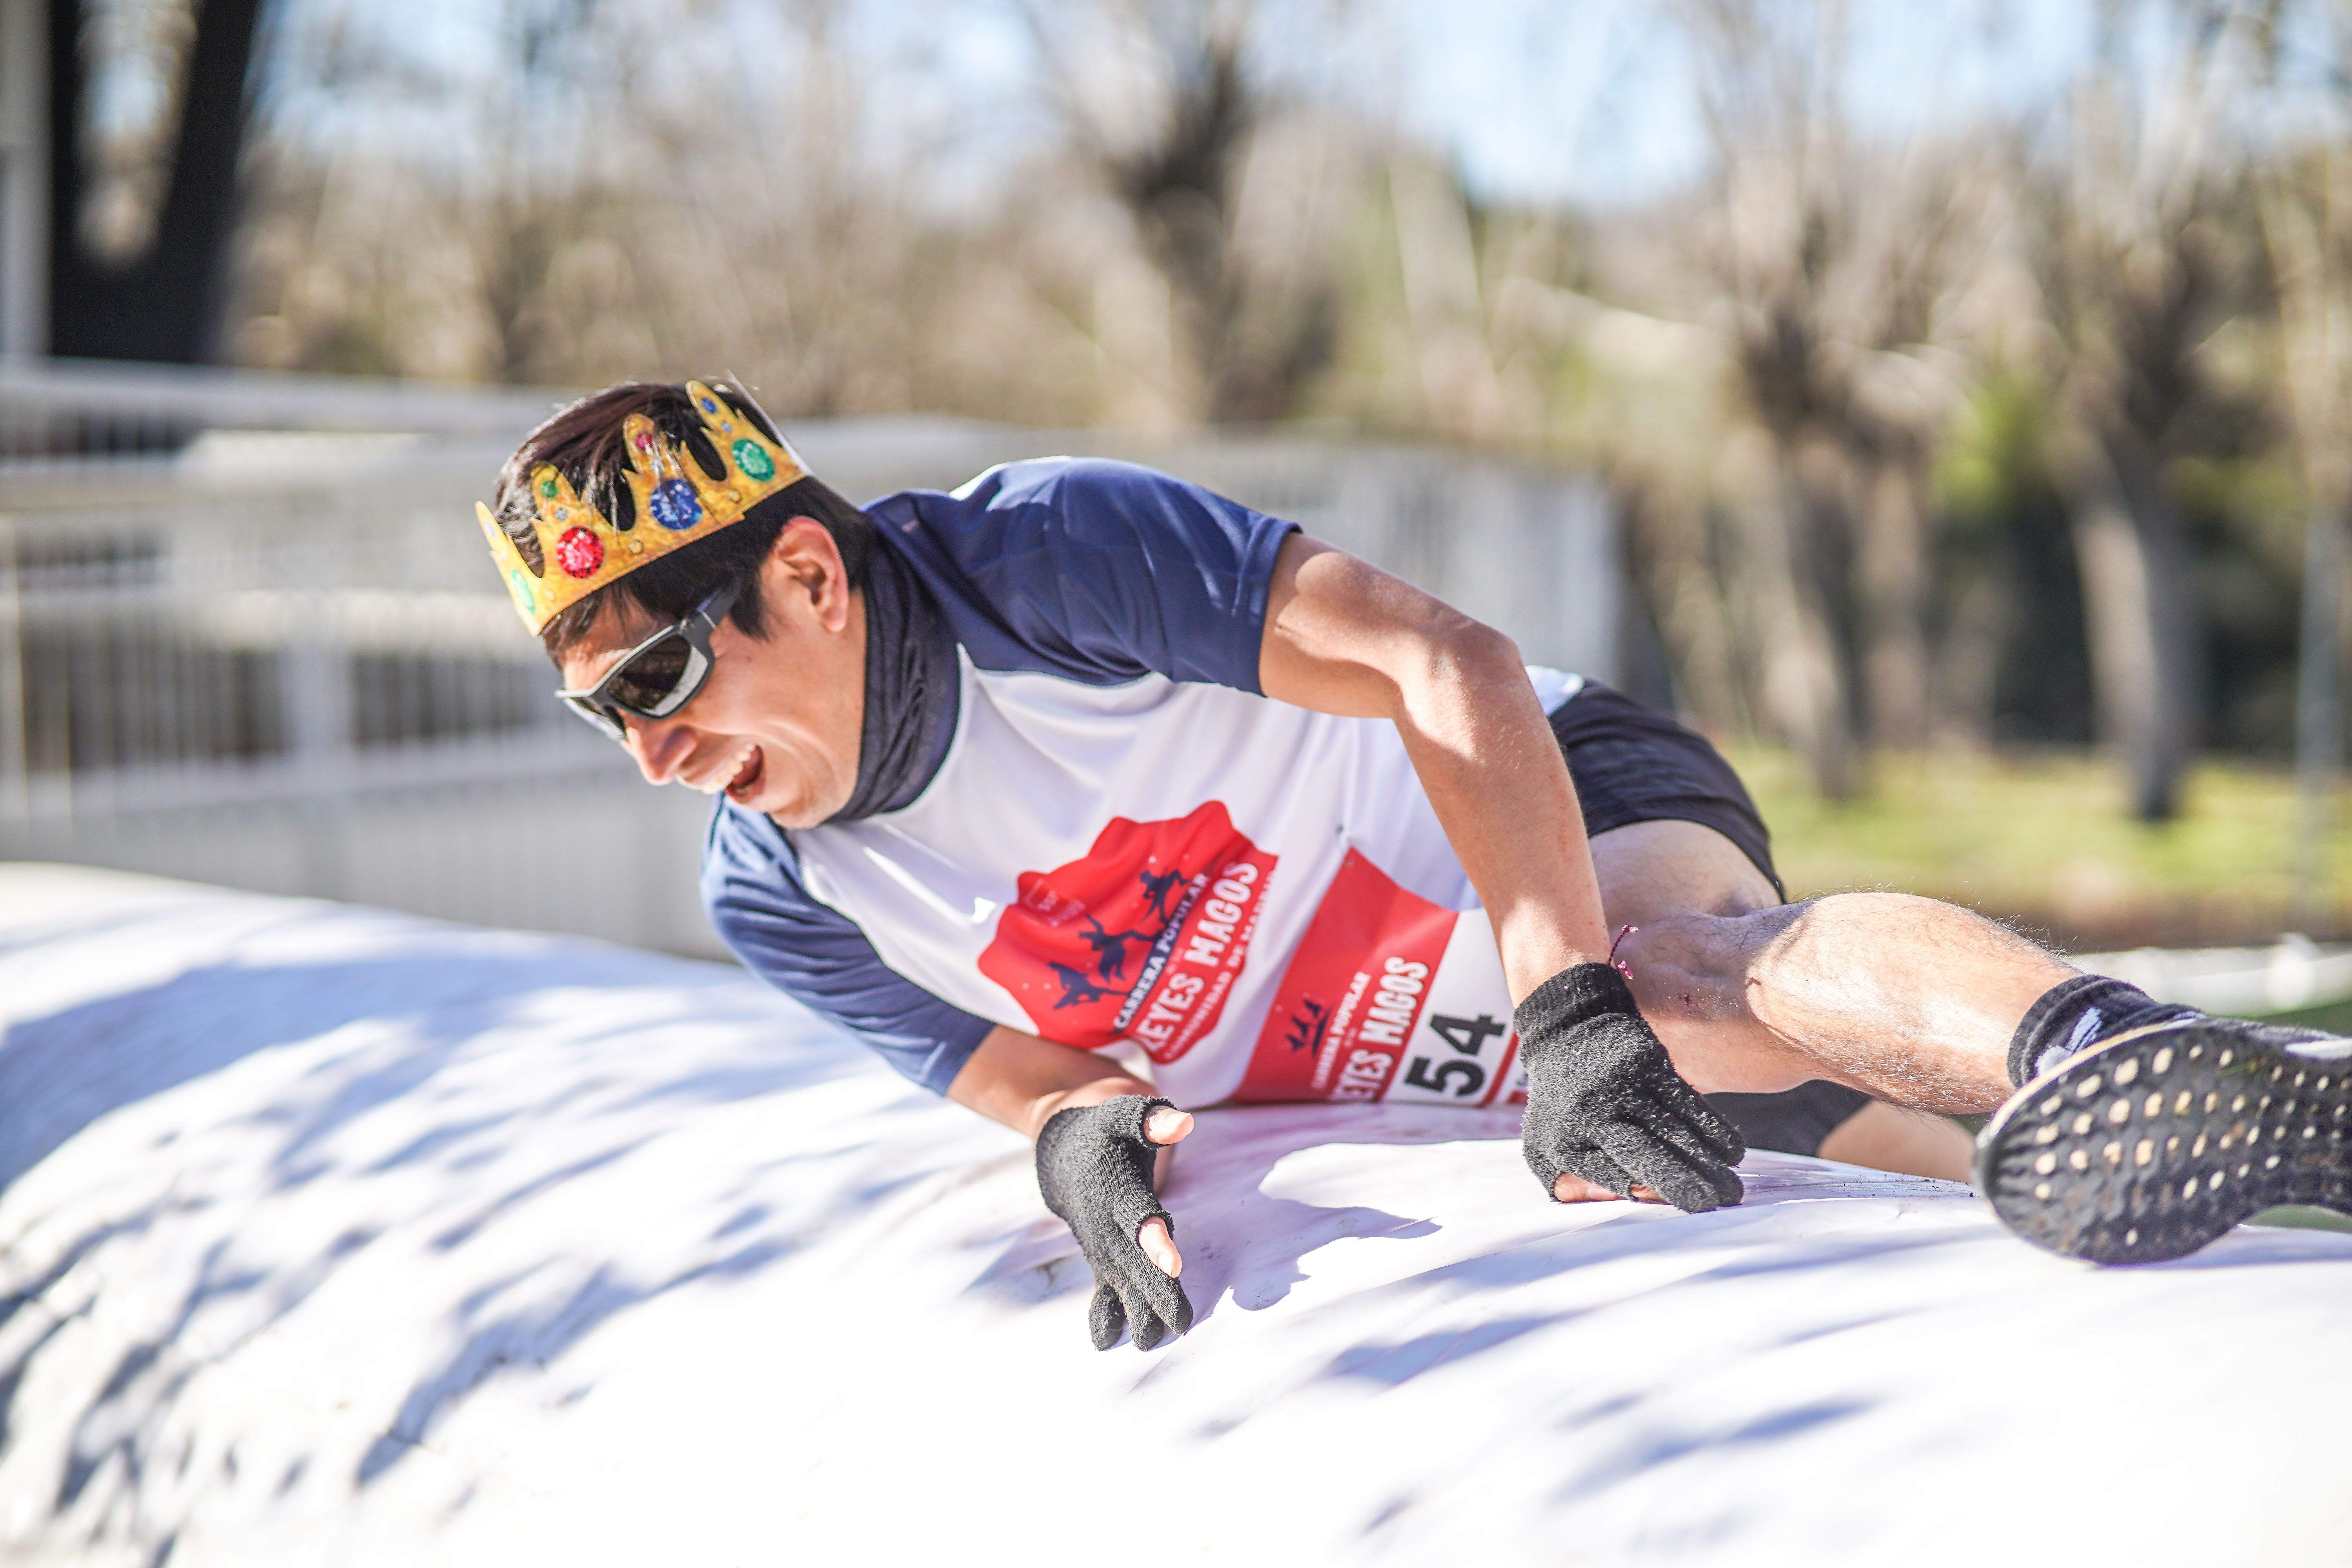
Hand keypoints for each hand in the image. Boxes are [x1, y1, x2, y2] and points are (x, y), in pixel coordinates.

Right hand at [1033, 1095, 1193, 1349]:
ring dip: (1137, 1310)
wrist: (1062, 1153)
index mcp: (1115, 1185)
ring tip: (1153, 1341)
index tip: (1172, 1265)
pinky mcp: (1099, 1255)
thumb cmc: (1107, 1130)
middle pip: (1132, 1258)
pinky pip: (1102, 1286)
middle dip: (1155, 1290)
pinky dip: (1103, 1313)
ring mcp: (1099, 1241)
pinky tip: (1107, 1341)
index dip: (1153, 1239)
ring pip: (1120, 1279)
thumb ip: (1152, 1119)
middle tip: (1179, 1322)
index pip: (1137, 1214)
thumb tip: (1182, 1123)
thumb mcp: (1125, 1115)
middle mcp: (1104, 1220)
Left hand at [1516, 962, 1744, 1212]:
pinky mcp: (1649, 1063)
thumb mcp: (1544, 1146)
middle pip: (1643, 1155)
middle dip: (1681, 1183)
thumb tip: (1621, 1202)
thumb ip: (1571, 1182)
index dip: (1641, 1191)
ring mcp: (1623, 1085)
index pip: (1608, 1176)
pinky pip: (1689, 1103)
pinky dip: (1714, 1130)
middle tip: (1711, 1205)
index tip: (1667, 1204)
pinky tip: (1732, 1153)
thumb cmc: (1562, 1103)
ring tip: (1731, 1191)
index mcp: (1563, 1140)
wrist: (1567, 1028)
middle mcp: (1593, 1113)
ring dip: (1708, 1164)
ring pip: (1675, 1131)